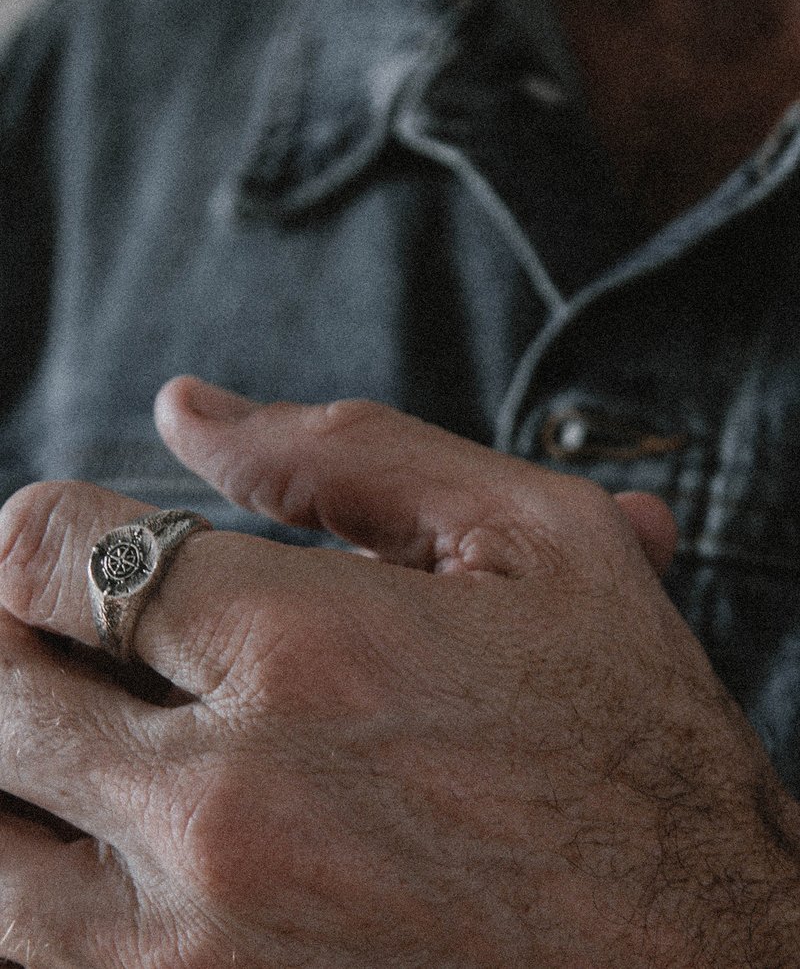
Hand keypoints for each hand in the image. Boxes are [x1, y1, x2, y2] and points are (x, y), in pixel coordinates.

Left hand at [0, 379, 796, 967]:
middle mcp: (228, 807)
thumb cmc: (631, 749)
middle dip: (17, 638)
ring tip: (95, 745)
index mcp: (306, 650)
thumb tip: (185, 406)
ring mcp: (194, 957)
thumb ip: (346, 454)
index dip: (43, 529)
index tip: (80, 542)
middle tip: (79, 640)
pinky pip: (34, 959)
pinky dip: (51, 888)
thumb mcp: (536, 547)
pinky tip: (124, 851)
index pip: (51, 550)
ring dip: (23, 769)